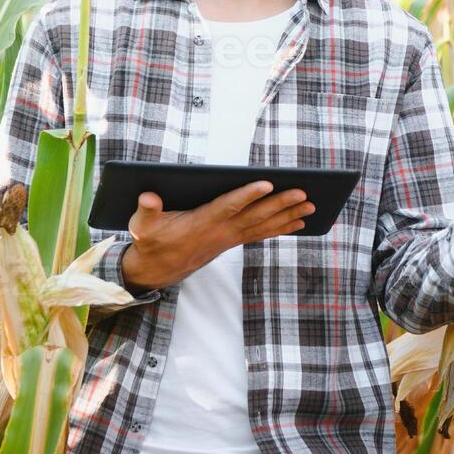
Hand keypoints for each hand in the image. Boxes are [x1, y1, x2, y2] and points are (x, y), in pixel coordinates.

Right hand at [119, 182, 317, 289]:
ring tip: (312, 206)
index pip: (228, 206)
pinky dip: (281, 228)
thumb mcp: (142, 226)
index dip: (247, 195)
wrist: (157, 270)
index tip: (267, 183)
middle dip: (280, 205)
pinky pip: (261, 235)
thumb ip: (146, 210)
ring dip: (288, 217)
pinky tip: (299, 221)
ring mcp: (229, 239)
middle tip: (305, 194)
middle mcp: (220, 232)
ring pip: (263, 226)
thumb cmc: (150, 241)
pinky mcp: (232, 242)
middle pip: (255, 216)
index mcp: (201, 223)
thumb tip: (148, 196)